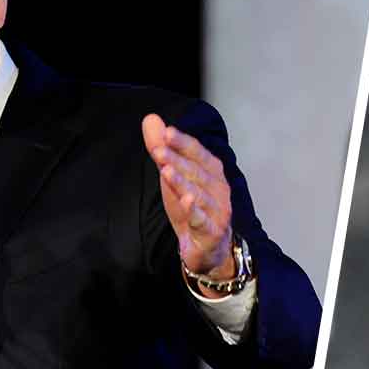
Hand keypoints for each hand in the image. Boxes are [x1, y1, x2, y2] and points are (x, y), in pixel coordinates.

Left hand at [142, 114, 234, 281]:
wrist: (210, 250)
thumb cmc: (192, 208)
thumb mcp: (173, 177)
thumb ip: (162, 150)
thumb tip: (150, 118)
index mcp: (212, 172)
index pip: (198, 152)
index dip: (183, 142)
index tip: (167, 132)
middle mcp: (218, 189)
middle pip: (197, 172)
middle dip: (178, 160)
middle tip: (159, 150)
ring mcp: (218, 211)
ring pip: (199, 195)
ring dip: (183, 183)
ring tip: (167, 171)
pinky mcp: (212, 232)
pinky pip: (202, 220)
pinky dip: (195, 211)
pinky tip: (186, 201)